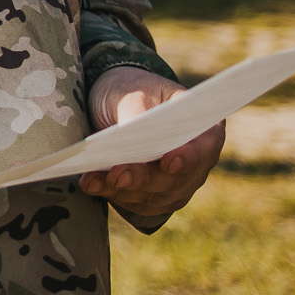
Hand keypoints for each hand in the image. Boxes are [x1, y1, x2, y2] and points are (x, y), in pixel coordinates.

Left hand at [78, 66, 223, 215]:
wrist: (114, 105)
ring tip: (91, 179)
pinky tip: (90, 183)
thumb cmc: (131, 91)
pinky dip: (111, 194)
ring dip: (121, 190)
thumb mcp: (134, 92)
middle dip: (143, 178)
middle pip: (175, 180)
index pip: (204, 148)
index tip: (167, 161)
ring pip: (153, 196)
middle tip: (117, 173)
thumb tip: (134, 137)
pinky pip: (134, 203)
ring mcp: (177, 184)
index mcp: (204, 129)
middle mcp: (196, 162)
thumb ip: (138, 113)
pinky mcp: (152, 197)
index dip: (188, 158)